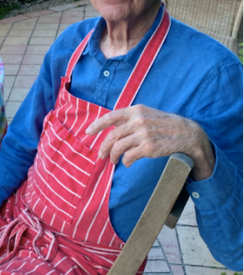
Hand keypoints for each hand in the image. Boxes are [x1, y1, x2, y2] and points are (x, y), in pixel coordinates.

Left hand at [86, 104, 214, 180]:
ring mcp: (143, 134)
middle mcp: (138, 121)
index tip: (88, 132)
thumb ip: (131, 119)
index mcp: (136, 110)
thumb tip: (113, 128)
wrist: (186, 133)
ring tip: (113, 161)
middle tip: (100, 155)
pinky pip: (129, 156)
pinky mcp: (149, 147)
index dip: (97, 125)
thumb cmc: (164, 124)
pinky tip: (127, 163)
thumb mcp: (147, 114)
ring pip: (118, 147)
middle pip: (112, 135)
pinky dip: (125, 161)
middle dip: (103, 147)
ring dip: (113, 156)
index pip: (111, 116)